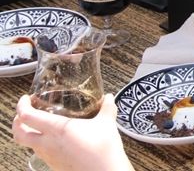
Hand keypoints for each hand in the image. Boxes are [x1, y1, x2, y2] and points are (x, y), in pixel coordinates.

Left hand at [12, 94, 133, 170]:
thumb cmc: (102, 149)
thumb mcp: (106, 123)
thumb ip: (106, 108)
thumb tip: (109, 98)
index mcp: (56, 129)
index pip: (27, 116)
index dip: (22, 106)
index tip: (26, 99)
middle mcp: (47, 143)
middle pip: (19, 134)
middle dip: (17, 123)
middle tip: (24, 113)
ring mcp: (48, 156)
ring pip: (28, 144)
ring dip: (28, 134)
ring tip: (39, 126)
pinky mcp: (53, 165)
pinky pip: (40, 153)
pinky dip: (40, 144)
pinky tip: (55, 140)